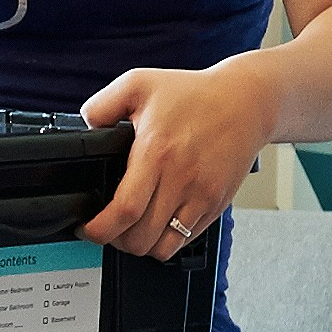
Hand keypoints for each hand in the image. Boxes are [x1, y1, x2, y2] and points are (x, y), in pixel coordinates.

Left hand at [76, 61, 278, 261]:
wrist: (246, 101)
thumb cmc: (194, 93)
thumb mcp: (138, 84)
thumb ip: (103, 105)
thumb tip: (85, 126)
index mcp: (156, 152)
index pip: (124, 210)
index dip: (99, 229)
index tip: (86, 228)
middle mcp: (180, 179)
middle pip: (140, 237)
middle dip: (115, 241)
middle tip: (106, 229)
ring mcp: (201, 196)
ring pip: (163, 247)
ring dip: (141, 246)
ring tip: (131, 230)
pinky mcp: (216, 204)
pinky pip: (186, 240)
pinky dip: (166, 241)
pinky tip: (157, 224)